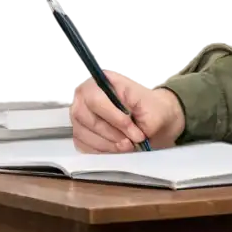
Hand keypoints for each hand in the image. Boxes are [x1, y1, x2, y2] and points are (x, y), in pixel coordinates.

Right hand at [69, 71, 183, 152]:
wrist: (152, 121)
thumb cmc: (150, 110)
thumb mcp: (151, 107)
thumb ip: (139, 112)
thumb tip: (128, 125)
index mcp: (103, 81)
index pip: (95, 99)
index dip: (114, 118)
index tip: (135, 133)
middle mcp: (84, 95)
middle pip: (86, 118)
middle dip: (111, 134)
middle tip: (131, 142)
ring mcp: (78, 114)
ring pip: (82, 133)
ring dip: (107, 144)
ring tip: (127, 146)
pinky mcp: (79, 132)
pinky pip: (82, 145)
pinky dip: (101, 150)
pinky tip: (117, 149)